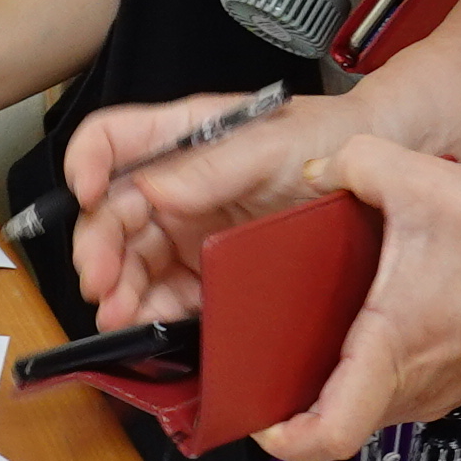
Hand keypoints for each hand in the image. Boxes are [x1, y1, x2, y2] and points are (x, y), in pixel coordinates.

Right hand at [65, 91, 351, 322]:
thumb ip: (212, 165)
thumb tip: (154, 188)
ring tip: (118, 313)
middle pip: (110, 212)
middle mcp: (174, 184)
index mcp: (180, 137)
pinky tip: (145, 324)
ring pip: (131, 260)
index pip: (110, 141)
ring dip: (117, 289)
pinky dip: (150, 313)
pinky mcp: (207, 270)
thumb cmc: (325, 139)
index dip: (86, 163)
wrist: (374, 176)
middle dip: (97, 247)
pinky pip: (166, 294)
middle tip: (99, 280)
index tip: (85, 193)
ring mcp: (187, 230)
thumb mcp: (270, 143)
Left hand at [243, 139, 460, 460]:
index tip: (256, 418)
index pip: (327, 436)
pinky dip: (363, 377)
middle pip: (332, 429)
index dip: (281, 441)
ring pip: (361, 412)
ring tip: (302, 350)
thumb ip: (352, 162)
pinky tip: (359, 332)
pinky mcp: (448, 385)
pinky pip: (389, 396)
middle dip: (291, 409)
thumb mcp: (417, 179)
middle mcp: (409, 386)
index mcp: (389, 349)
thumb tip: (314, 172)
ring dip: (329, 392)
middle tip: (260, 374)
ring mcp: (431, 393)